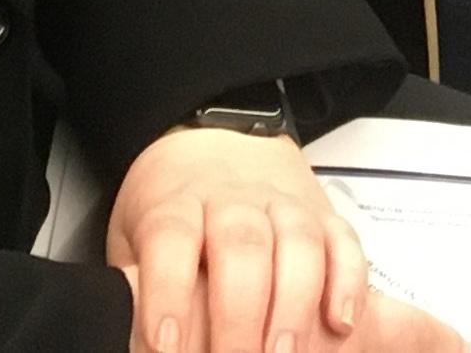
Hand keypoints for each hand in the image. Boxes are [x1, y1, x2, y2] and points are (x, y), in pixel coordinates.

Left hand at [108, 124, 461, 352]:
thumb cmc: (170, 204)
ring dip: (296, 304)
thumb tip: (121, 332)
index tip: (167, 345)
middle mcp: (232, 199)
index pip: (170, 239)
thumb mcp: (133, 236)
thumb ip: (132, 282)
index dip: (168, 292)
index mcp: (176, 202)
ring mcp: (282, 203)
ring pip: (297, 242)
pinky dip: (349, 283)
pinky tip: (343, 324)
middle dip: (241, 314)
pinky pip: (344, 242)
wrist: (210, 138)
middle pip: (239, 245)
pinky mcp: (323, 214)